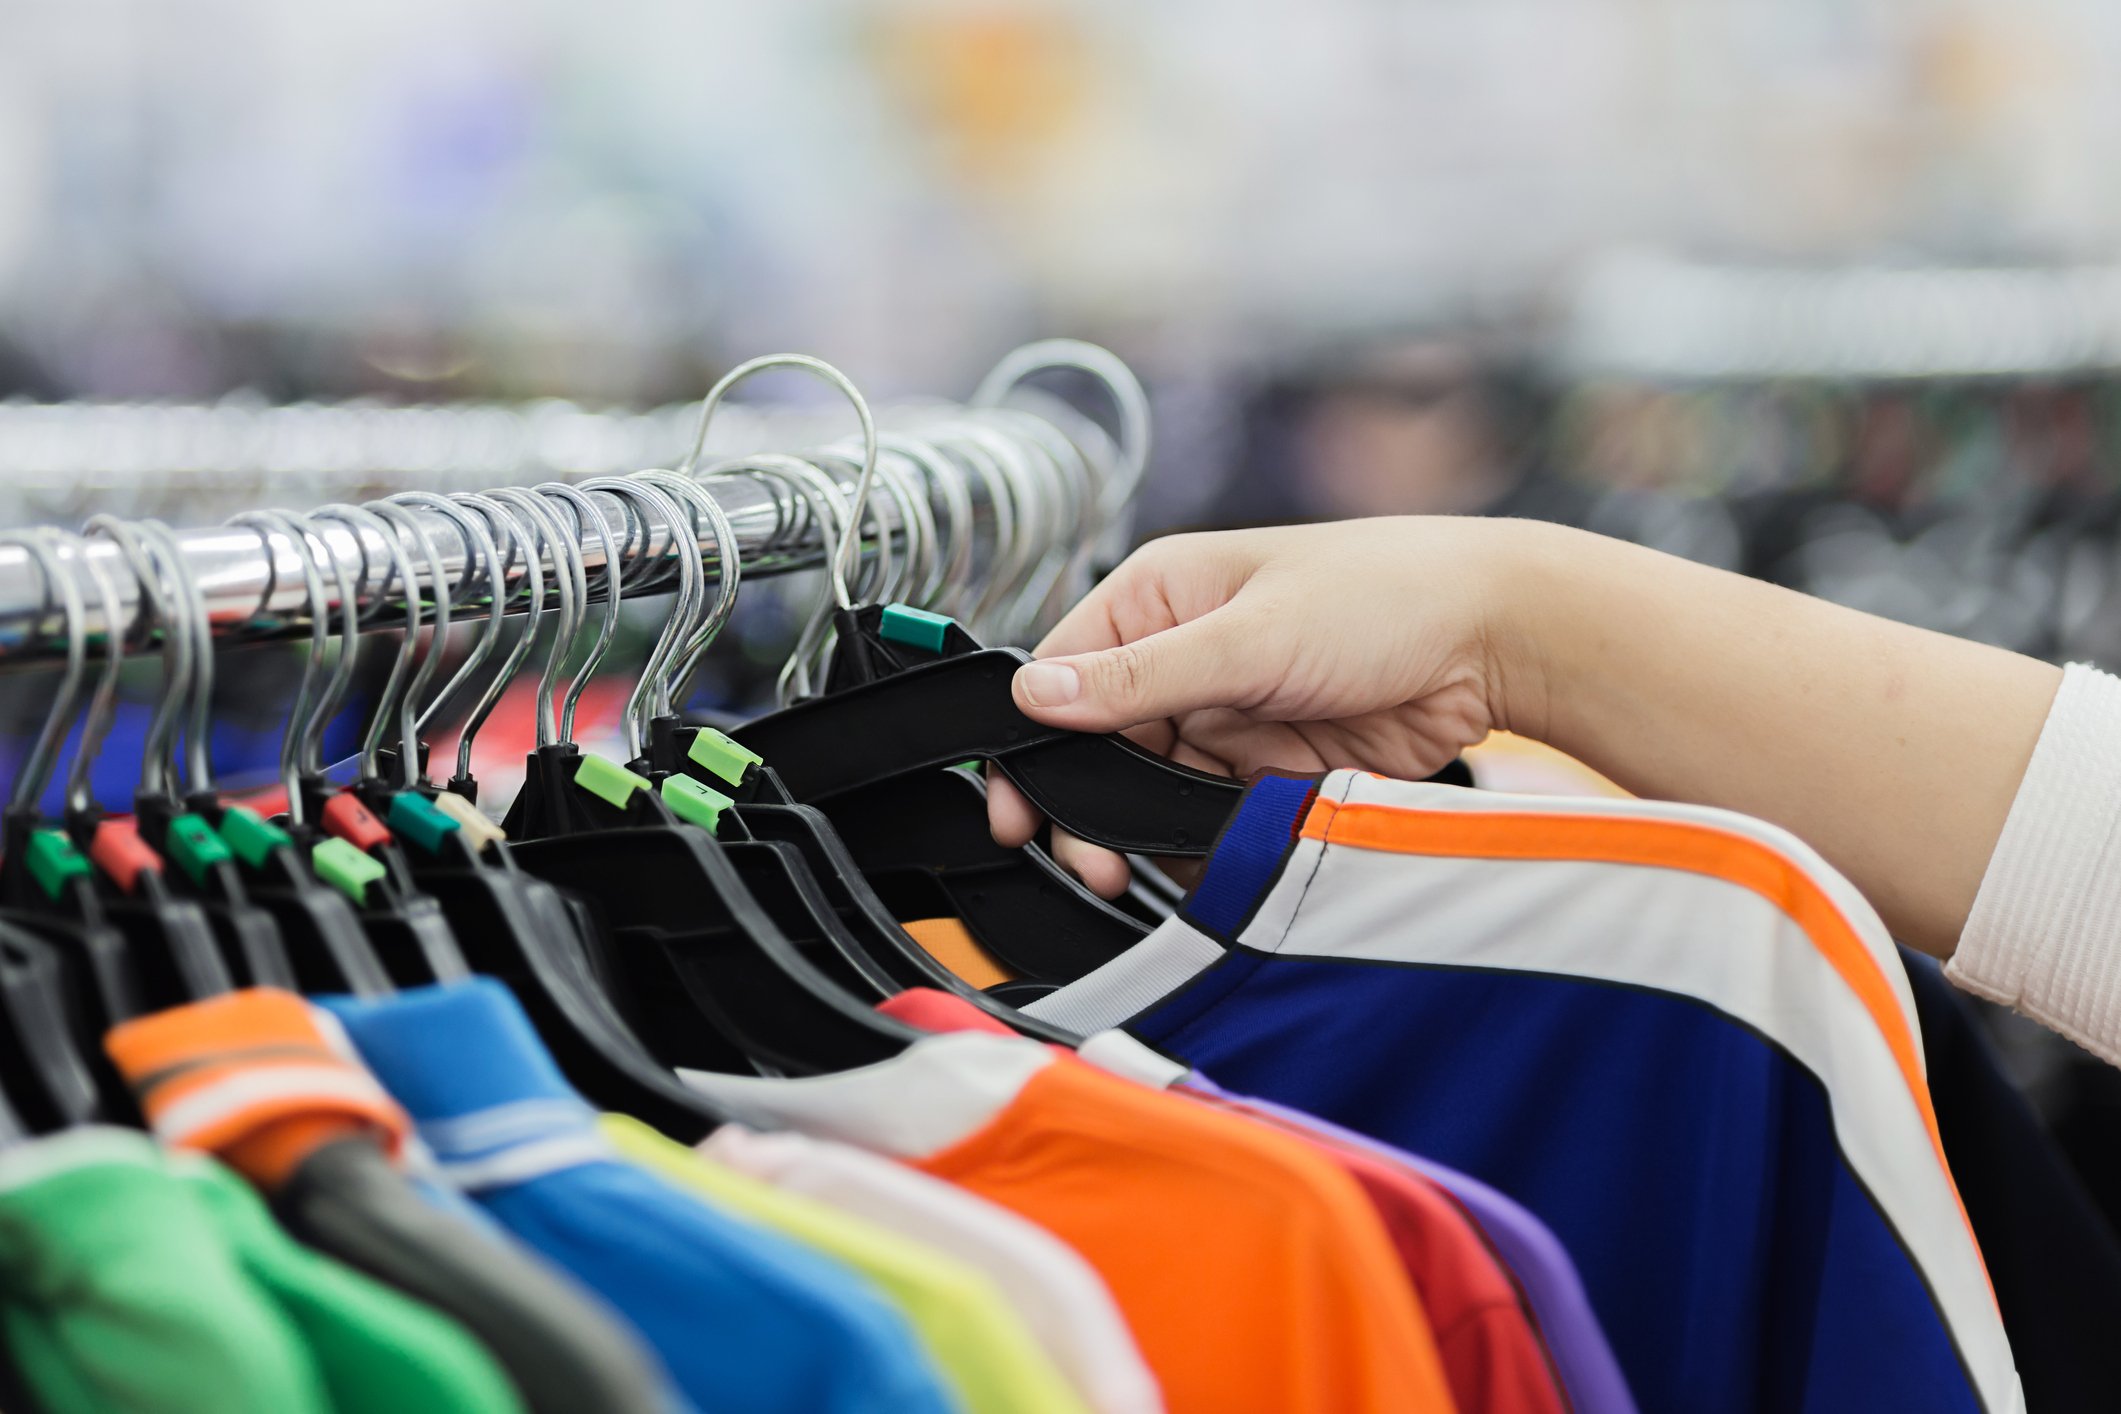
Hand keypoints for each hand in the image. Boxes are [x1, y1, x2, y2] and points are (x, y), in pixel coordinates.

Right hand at [987, 516, 1533, 895]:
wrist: (1497, 639)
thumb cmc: (1382, 596)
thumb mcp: (1250, 636)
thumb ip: (1141, 676)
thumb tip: (1033, 697)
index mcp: (1159, 598)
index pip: (1062, 676)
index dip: (1032, 744)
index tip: (1016, 809)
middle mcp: (1182, 653)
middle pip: (1099, 746)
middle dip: (1086, 806)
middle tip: (1087, 864)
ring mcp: (1225, 711)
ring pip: (1150, 789)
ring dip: (1140, 833)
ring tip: (1134, 876)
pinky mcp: (1268, 760)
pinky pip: (1210, 814)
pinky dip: (1198, 843)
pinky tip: (1196, 867)